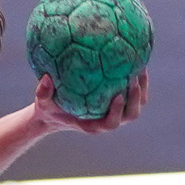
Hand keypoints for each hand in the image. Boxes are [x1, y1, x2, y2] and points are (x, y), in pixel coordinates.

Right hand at [32, 67, 147, 136]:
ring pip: (137, 104)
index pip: (110, 123)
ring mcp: (115, 112)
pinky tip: (135, 60)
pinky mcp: (118, 102)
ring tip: (141, 67)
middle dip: (135, 99)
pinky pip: (133, 92)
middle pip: (130, 115)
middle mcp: (107, 120)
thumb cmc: (50, 109)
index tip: (118, 95)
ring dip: (142, 89)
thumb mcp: (42, 103)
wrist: (56, 113)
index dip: (117, 111)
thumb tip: (46, 78)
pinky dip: (137, 80)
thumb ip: (42, 93)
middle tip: (134, 79)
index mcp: (93, 124)